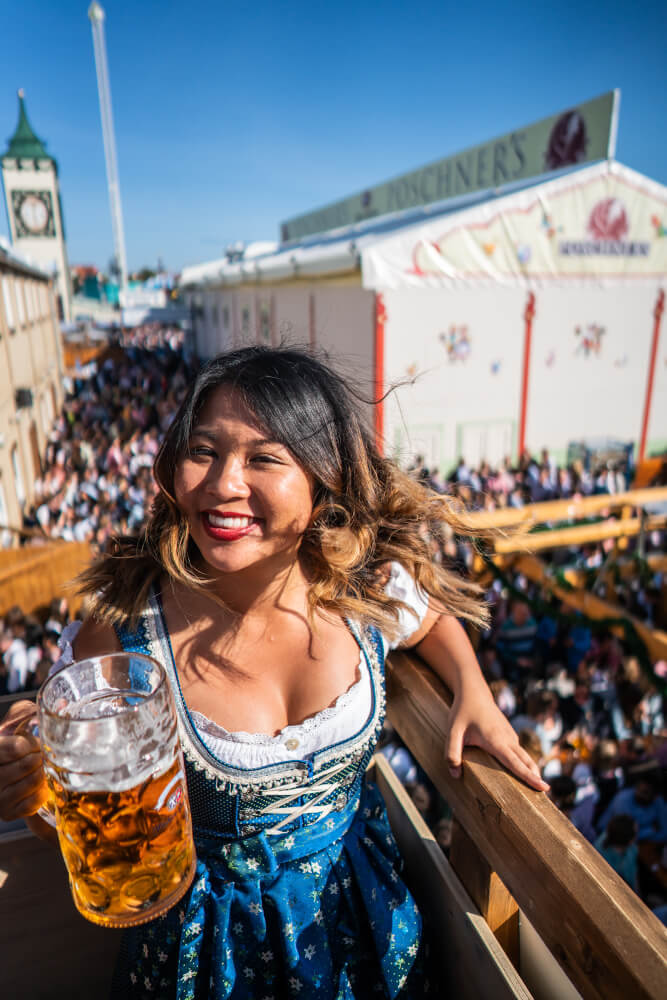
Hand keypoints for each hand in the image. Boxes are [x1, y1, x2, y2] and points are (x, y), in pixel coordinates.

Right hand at [0, 701, 48, 820]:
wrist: (8, 773)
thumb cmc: (12, 744)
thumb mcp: (15, 723)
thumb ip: (30, 712)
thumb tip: (61, 705)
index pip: (15, 748)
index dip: (31, 744)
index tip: (34, 743)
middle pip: (28, 764)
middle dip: (41, 756)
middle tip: (43, 754)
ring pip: (34, 781)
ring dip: (44, 772)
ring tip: (43, 766)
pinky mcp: (8, 813)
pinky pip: (35, 802)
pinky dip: (44, 791)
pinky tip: (42, 783)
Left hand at [446, 686, 548, 791]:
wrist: (474, 692)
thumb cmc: (463, 712)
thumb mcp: (452, 732)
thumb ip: (452, 754)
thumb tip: (455, 775)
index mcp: (496, 741)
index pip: (516, 763)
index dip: (529, 777)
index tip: (544, 787)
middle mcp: (507, 738)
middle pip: (526, 761)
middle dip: (536, 777)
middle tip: (545, 793)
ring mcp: (509, 735)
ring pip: (523, 756)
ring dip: (530, 770)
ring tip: (536, 787)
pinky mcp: (508, 733)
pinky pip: (517, 751)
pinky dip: (523, 762)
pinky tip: (521, 771)